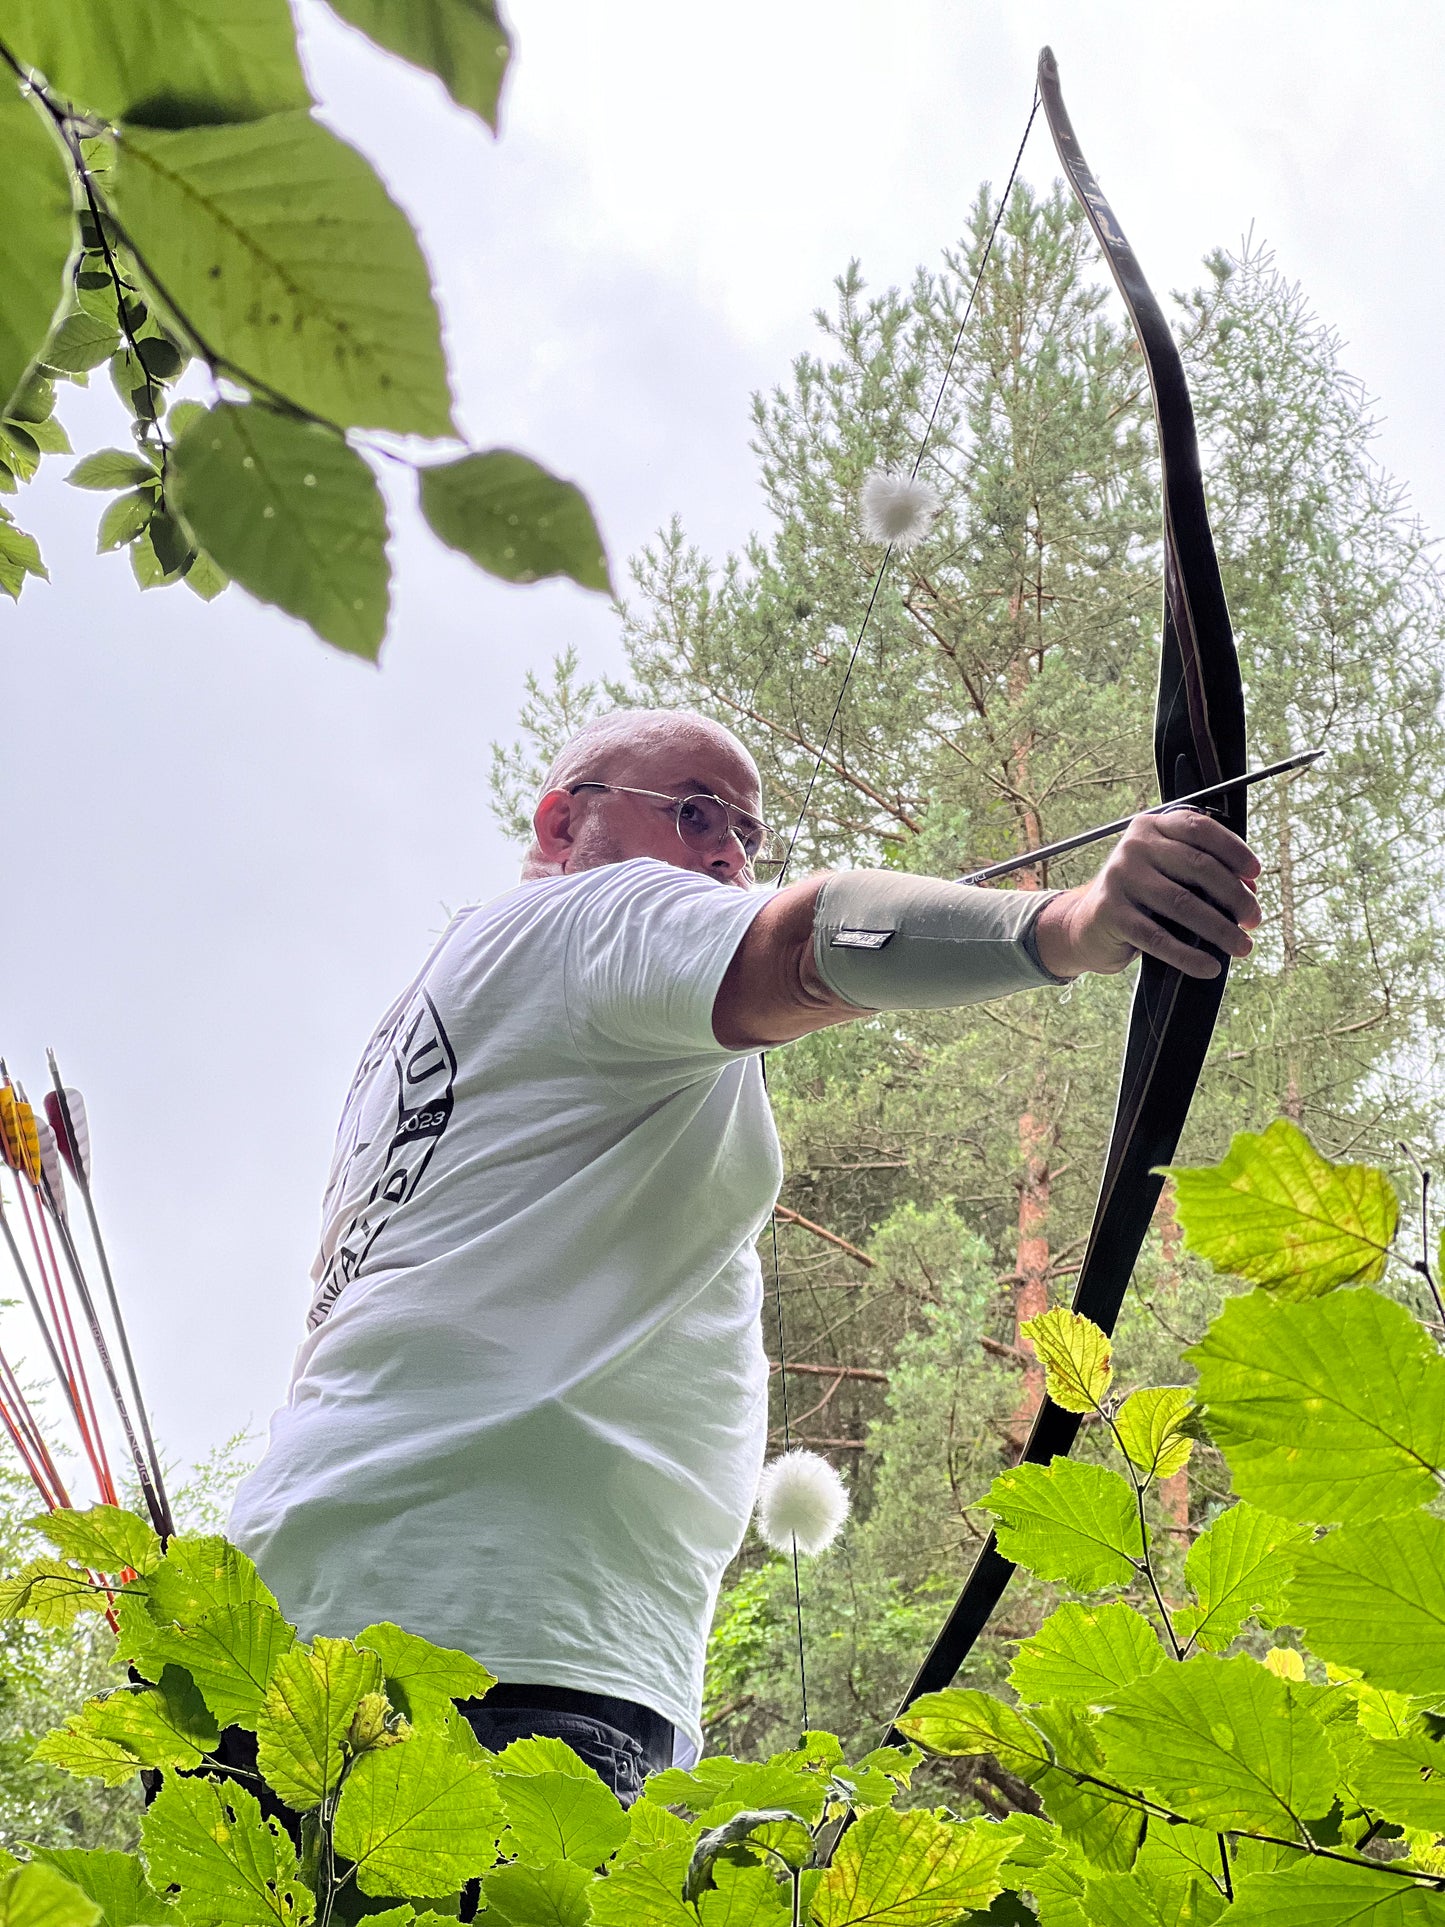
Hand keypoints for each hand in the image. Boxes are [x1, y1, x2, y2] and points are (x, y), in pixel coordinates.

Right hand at [1033, 810, 1261, 981]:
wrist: (1086, 925)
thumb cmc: (1140, 897)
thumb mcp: (1168, 874)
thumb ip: (1204, 873)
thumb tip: (1251, 888)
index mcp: (1152, 827)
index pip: (1199, 829)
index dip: (1233, 850)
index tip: (1256, 873)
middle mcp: (1133, 847)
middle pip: (1198, 866)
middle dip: (1235, 896)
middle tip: (1254, 919)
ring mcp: (1119, 878)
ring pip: (1182, 903)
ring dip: (1220, 928)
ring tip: (1242, 947)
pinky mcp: (1110, 913)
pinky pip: (1158, 937)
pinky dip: (1188, 955)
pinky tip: (1209, 967)